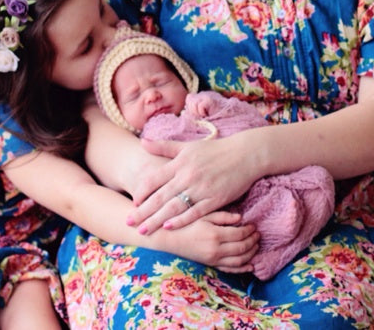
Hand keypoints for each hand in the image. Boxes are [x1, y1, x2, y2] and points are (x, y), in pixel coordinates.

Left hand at [128, 134, 259, 234]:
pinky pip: (194, 212)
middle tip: (128, 222)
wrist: (245, 154)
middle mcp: (187, 176)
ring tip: (144, 230)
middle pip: (160, 197)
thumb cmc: (216, 150)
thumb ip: (164, 147)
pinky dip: (181, 220)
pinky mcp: (214, 199)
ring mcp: (200, 189)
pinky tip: (169, 227)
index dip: (141, 192)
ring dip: (157, 220)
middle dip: (143, 211)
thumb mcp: (188, 146)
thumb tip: (142, 142)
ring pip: (174, 207)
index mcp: (179, 163)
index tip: (132, 202)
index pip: (154, 179)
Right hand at [168, 211, 258, 271]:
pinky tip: (250, 265)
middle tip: (258, 234)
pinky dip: (242, 268)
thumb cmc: (185, 223)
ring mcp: (214, 259)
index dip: (249, 230)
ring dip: (251, 253)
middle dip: (253, 241)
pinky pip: (230, 269)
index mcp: (215, 234)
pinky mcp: (211, 265)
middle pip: (242, 247)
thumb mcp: (203, 214)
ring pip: (239, 260)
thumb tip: (240, 218)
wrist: (169, 239)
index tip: (253, 225)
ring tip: (256, 245)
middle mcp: (216, 249)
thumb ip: (223, 216)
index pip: (240, 234)